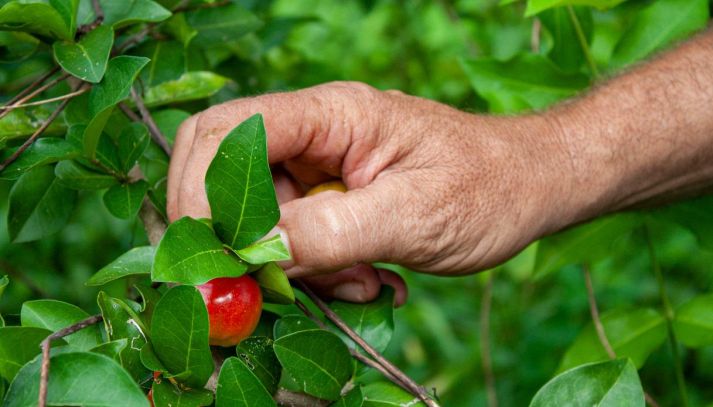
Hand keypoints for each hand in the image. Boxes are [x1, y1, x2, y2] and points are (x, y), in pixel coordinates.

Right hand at [167, 82, 571, 299]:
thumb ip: (332, 232)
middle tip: (277, 283)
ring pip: (263, 217)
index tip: (212, 257)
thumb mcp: (414, 215)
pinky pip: (296, 237)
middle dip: (244, 236)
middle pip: (229, 175)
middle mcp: (316, 134)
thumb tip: (255, 253)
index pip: (227, 132)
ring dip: (295, 264)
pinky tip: (366, 277)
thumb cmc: (486, 188)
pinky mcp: (334, 198)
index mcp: (331, 114)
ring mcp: (322, 167)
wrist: (528, 188)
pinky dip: (318, 269)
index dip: (199, 190)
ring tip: (358, 280)